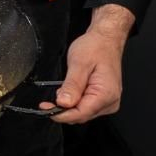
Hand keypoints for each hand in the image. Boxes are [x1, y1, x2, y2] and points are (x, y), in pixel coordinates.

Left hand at [45, 4, 134, 124]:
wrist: (105, 40)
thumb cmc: (96, 47)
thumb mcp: (79, 64)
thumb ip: (72, 85)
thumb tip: (64, 103)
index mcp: (106, 94)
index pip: (81, 114)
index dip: (61, 114)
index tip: (45, 109)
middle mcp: (110, 101)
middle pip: (81, 115)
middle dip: (63, 110)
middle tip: (47, 102)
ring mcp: (108, 101)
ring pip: (83, 113)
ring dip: (69, 106)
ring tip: (62, 89)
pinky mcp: (104, 99)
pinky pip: (86, 107)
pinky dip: (74, 102)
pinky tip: (70, 91)